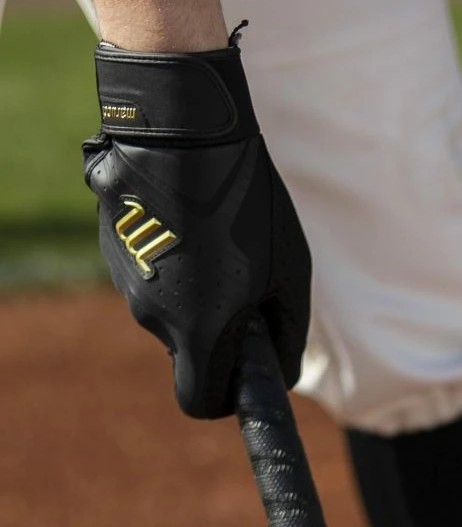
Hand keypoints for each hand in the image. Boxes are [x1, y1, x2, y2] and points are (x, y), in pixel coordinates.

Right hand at [83, 35, 310, 419]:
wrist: (181, 125)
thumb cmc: (244, 203)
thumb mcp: (288, 273)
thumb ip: (286, 334)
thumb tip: (281, 372)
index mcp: (196, 333)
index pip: (199, 401)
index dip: (223, 396)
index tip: (240, 373)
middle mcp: (150, 316)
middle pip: (186, 347)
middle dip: (213, 328)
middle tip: (243, 280)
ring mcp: (123, 278)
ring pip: (165, 304)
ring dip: (191, 287)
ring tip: (215, 234)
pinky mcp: (108, 240)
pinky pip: (146, 265)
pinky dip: (167, 253)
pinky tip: (186, 213)